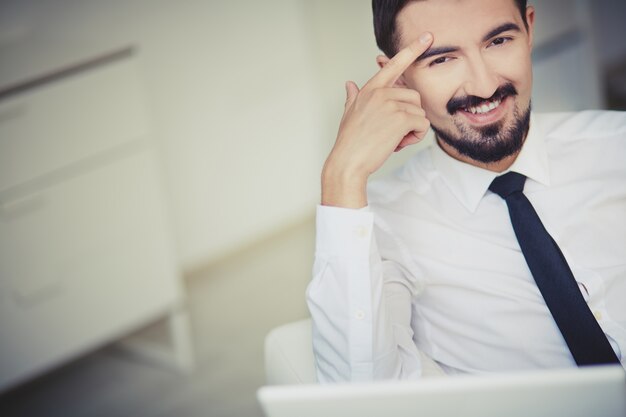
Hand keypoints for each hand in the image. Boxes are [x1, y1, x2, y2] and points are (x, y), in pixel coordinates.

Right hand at [322, 32, 432, 207]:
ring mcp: (391, 103)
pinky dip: (415, 136)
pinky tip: (399, 143)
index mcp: (370, 89)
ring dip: (412, 129)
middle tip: (393, 132)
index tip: (427, 36)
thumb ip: (353, 97)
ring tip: (393, 139)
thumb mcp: (349, 114)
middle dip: (410, 116)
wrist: (347, 162)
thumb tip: (349, 84)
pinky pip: (422, 124)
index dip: (412, 49)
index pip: (394, 65)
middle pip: (414, 96)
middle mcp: (380, 92)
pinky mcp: (401, 117)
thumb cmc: (349, 142)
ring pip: (419, 112)